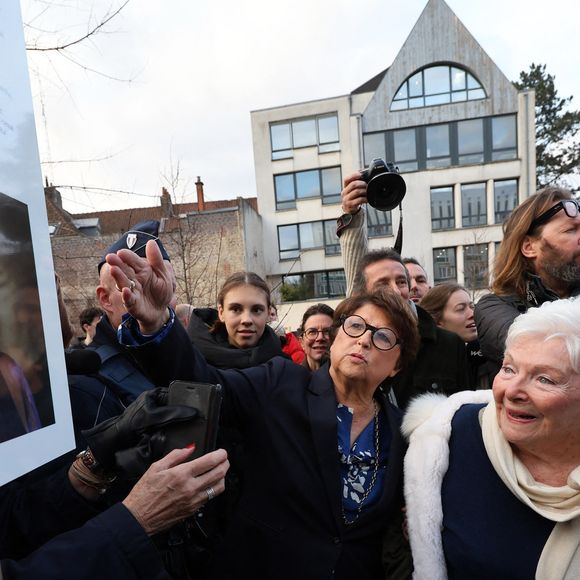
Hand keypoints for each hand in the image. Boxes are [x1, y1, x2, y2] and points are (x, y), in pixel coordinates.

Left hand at [83, 388, 197, 473]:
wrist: (115, 445)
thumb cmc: (128, 425)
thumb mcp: (152, 416)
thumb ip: (172, 413)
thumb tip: (192, 412)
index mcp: (156, 395)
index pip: (178, 393)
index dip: (189, 398)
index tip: (201, 404)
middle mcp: (159, 405)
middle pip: (180, 407)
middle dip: (187, 414)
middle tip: (199, 417)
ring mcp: (160, 418)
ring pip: (178, 419)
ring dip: (183, 424)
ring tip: (193, 426)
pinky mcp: (161, 430)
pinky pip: (174, 429)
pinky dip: (178, 433)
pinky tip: (183, 435)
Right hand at [106, 240, 174, 333]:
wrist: (161, 310)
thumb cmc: (162, 290)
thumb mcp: (164, 274)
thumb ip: (157, 260)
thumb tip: (151, 242)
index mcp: (143, 270)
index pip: (134, 261)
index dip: (127, 256)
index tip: (121, 252)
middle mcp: (134, 279)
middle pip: (125, 270)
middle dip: (117, 263)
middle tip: (110, 257)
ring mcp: (132, 291)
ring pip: (123, 283)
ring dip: (118, 277)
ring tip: (113, 270)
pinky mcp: (133, 304)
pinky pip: (129, 300)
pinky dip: (127, 296)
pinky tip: (126, 291)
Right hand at [123, 447, 228, 535]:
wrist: (138, 518)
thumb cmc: (144, 493)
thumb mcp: (156, 467)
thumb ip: (175, 455)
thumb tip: (189, 448)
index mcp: (181, 474)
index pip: (209, 461)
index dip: (220, 454)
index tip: (222, 452)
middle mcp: (190, 487)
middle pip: (218, 473)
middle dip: (225, 463)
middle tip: (224, 459)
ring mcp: (193, 500)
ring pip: (218, 487)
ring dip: (222, 477)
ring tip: (220, 471)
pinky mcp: (192, 510)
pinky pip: (209, 498)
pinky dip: (213, 489)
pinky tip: (209, 484)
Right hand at [341, 171, 367, 213]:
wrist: (350, 210)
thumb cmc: (354, 198)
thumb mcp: (353, 190)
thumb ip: (357, 183)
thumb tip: (365, 174)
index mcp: (345, 187)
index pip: (346, 179)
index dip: (354, 175)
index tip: (361, 174)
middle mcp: (344, 192)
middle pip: (353, 184)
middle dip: (362, 183)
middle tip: (367, 185)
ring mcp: (346, 199)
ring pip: (357, 191)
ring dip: (364, 191)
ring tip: (368, 192)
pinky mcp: (350, 205)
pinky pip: (359, 200)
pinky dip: (365, 198)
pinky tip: (367, 199)